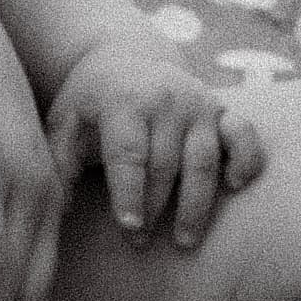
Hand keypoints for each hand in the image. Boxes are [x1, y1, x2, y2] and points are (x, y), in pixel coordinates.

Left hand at [46, 30, 265, 248]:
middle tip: (140, 242)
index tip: (129, 229)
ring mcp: (199, 104)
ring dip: (197, 204)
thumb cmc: (88, 102)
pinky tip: (234, 187)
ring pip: (205, 160)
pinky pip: (244, 136)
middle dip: (155, 208)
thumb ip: (59, 164)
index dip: (129, 194)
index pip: (129, 155)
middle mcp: (166, 100)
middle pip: (166, 165)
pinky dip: (246, 161)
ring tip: (184, 240)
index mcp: (124, 102)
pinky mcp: (223, 109)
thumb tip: (53, 213)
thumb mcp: (63, 124)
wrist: (124, 58)